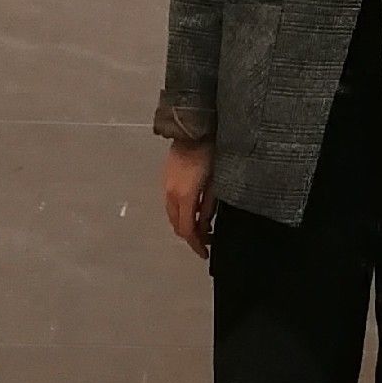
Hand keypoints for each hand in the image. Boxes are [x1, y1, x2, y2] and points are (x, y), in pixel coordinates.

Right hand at [163, 139, 215, 258]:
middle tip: (207, 240)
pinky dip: (181, 212)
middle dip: (191, 236)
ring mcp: (166, 186)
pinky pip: (171, 203)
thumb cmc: (209, 153)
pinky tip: (194, 209)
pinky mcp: (166, 178)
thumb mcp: (216, 183)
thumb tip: (206, 225)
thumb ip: (209, 206)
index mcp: (184, 197)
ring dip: (185, 224)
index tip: (205, 253)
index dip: (196, 245)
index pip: (187, 230)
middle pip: (177, 225)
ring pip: (173, 215)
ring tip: (202, 225)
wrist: (193, 129)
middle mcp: (171, 194)